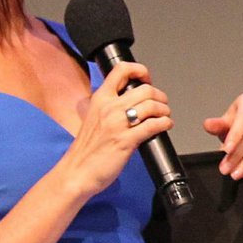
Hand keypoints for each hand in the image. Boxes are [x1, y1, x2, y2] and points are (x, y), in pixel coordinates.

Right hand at [62, 62, 171, 197]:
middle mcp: (109, 107)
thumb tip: (131, 104)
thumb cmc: (85, 150)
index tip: (146, 79)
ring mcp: (118, 123)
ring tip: (165, 116)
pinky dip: (165, 123)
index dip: (140, 70)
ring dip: (164, 110)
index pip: (121, 70)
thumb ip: (109, 108)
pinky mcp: (126, 140)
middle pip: (145, 89)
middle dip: (159, 96)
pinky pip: (153, 125)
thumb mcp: (93, 118)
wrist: (76, 172)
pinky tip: (165, 126)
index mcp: (100, 99)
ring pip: (152, 105)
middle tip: (162, 104)